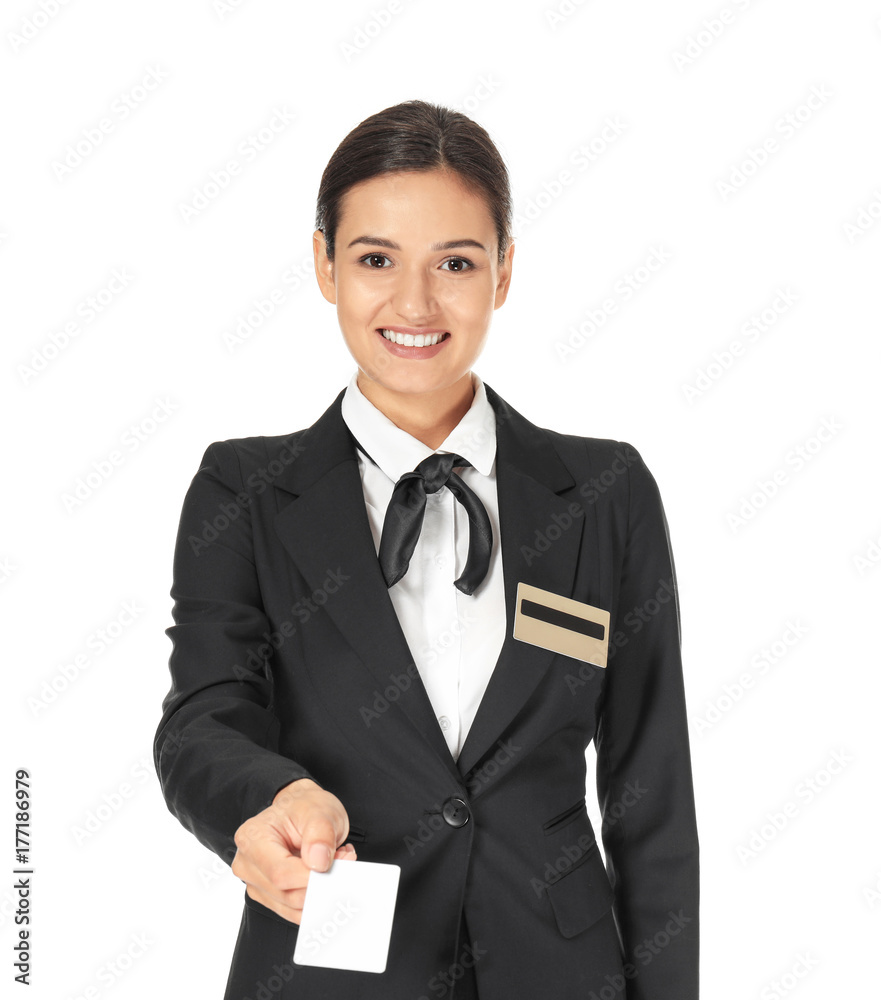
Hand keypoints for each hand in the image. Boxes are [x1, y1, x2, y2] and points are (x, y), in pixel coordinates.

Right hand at [231, 778, 356, 923]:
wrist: (300, 811)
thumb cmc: (305, 808)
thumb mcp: (319, 809)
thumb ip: (320, 833)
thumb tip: (318, 863)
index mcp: (252, 838)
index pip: (281, 873)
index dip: (312, 876)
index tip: (340, 861)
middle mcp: (247, 864)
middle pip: (286, 894)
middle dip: (321, 882)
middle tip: (343, 857)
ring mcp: (256, 884)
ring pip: (293, 908)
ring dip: (321, 890)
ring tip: (334, 861)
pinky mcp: (268, 897)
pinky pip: (295, 912)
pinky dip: (316, 898)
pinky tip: (324, 874)